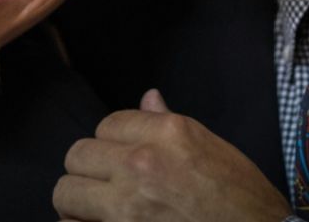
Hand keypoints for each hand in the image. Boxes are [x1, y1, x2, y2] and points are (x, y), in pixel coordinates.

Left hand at [54, 89, 292, 221]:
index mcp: (168, 133)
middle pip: (78, 154)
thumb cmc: (243, 198)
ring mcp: (126, 206)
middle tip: (104, 186)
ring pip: (65, 192)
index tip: (123, 159)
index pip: (107, 125)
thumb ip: (170, 124)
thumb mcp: (213, 148)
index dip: (113, 143)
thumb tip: (147, 98)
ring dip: (76, 202)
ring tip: (95, 210)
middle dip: (88, 170)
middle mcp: (141, 163)